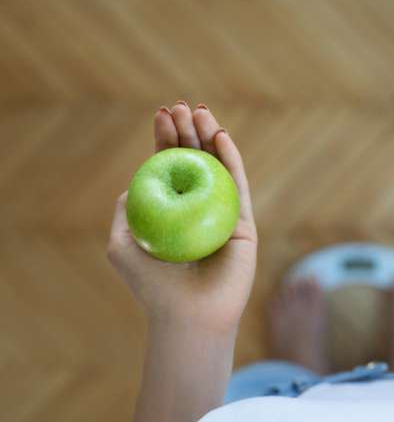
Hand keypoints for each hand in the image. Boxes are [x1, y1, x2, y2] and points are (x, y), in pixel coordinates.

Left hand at [107, 103, 256, 332]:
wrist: (188, 314)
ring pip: (218, 168)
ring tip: (199, 112)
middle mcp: (199, 210)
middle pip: (195, 162)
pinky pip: (237, 185)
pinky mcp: (244, 224)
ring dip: (209, 137)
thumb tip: (132, 183)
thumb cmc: (152, 285)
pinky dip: (230, 158)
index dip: (166, 140)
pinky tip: (221, 136)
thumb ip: (124, 212)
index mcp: (173, 214)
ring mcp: (222, 215)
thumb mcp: (122, 244)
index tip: (161, 114)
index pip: (170, 168)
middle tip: (180, 107)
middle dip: (187, 132)